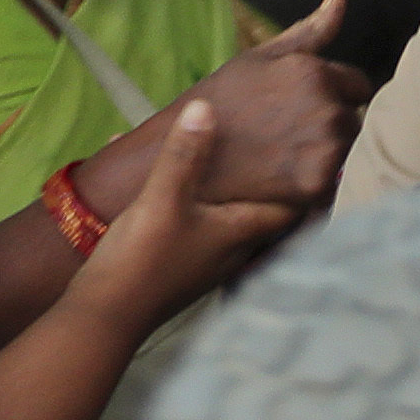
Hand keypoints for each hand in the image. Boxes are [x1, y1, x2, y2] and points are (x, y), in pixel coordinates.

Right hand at [56, 99, 304, 334]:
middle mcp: (237, 249)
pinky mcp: (182, 263)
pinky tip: (164, 176)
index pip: (294, 207)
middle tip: (268, 148)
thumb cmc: (145, 257)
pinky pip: (197, 223)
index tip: (311, 154)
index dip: (306, 182)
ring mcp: (210, 259)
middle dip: (264, 181)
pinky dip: (192, 200)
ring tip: (223, 157)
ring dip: (226, 190)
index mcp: (244, 232)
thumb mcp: (163, 198)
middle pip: (264, 210)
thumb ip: (185, 154)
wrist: (107, 312)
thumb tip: (206, 108)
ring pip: (229, 217)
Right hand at [91, 0, 367, 229]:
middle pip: (357, 119)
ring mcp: (325, 147)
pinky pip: (341, 179)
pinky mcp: (318, 182)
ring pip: (352, 149)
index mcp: (314, 73)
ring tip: (287, 153)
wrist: (184, 157)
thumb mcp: (259, 59)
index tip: (301, 107)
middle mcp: (326, 108)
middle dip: (333, 124)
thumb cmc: (221, 102)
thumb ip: (310, 31)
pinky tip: (290, 175)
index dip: (334, 96)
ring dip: (331, 152)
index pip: (360, 86)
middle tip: (288, 132)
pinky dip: (323, 179)